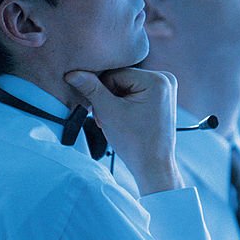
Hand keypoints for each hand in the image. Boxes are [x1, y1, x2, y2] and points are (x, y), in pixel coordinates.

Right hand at [64, 67, 183, 193]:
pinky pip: (135, 93)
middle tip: (106, 118)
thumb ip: (91, 89)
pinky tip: (124, 119)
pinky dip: (125, 105)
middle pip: (122, 79)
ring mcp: (166, 89)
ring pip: (127, 86)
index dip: (102, 92)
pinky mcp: (162, 98)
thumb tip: (73, 73)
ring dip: (115, 102)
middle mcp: (166, 79)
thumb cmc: (135, 143)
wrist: (152, 166)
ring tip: (115, 121)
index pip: (115, 73)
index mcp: (158, 79)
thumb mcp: (108, 112)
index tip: (101, 111)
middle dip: (109, 97)